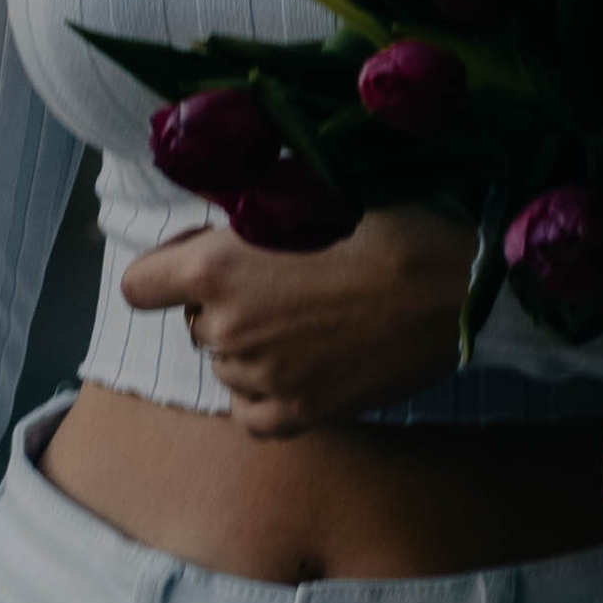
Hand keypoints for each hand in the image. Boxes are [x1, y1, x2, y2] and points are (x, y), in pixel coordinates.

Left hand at [119, 207, 476, 436]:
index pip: (140, 285)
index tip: (208, 256)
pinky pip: (250, 413)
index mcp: (220, 268)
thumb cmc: (397, 226)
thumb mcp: (323, 188)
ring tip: (308, 319)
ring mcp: (262, 380)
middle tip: (282, 279)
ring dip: (250, 345)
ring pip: (225, 366)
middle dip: (224, 301)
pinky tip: (300, 365)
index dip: (167, 268)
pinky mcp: (299, 417)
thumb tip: (237, 186)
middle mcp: (228, 329)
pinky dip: (263, 392)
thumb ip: (263, 196)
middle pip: (195, 322)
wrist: (462, 292)